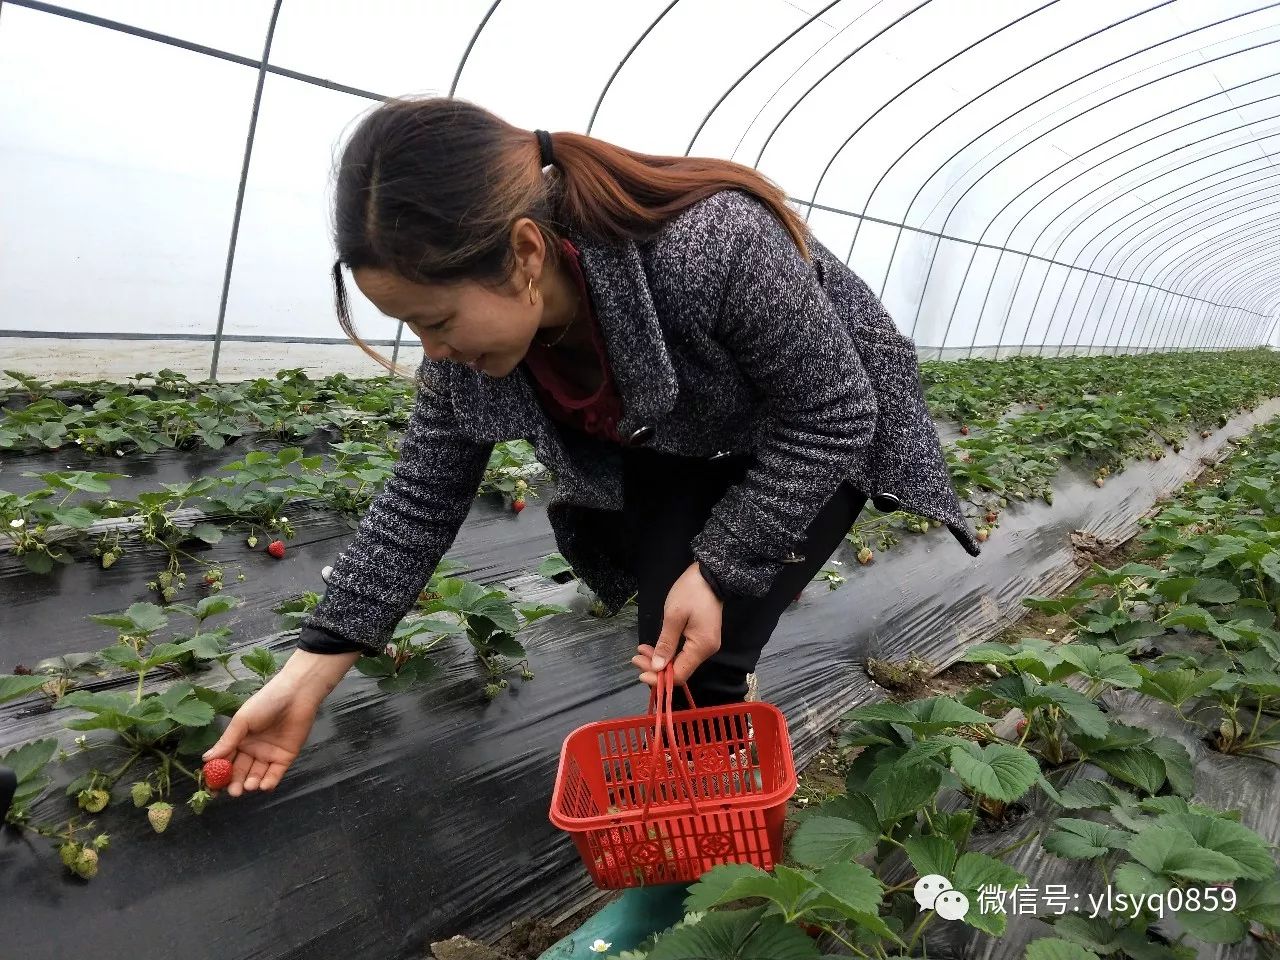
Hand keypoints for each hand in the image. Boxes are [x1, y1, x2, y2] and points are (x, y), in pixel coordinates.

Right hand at [201, 673, 323, 797]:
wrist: (296, 695)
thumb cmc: (266, 703)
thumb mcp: (242, 720)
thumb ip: (227, 741)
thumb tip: (205, 759)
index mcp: (239, 740)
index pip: (225, 762)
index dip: (218, 775)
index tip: (211, 788)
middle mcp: (252, 750)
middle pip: (240, 772)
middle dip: (235, 783)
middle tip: (233, 792)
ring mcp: (268, 755)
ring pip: (256, 775)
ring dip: (251, 783)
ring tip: (249, 786)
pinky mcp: (285, 757)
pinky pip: (275, 774)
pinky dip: (269, 782)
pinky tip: (263, 785)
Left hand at [631, 561, 722, 687]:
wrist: (709, 575)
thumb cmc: (690, 593)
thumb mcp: (674, 616)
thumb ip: (666, 643)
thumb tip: (657, 667)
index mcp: (701, 647)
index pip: (679, 675)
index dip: (659, 678)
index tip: (639, 672)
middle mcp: (706, 651)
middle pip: (679, 670)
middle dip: (656, 667)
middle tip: (636, 658)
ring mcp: (705, 645)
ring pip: (680, 662)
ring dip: (660, 659)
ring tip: (642, 651)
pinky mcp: (702, 638)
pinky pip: (683, 653)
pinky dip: (668, 652)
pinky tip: (655, 647)